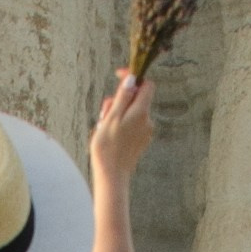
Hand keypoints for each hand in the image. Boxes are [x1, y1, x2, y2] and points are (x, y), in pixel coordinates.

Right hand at [90, 71, 156, 188]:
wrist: (112, 175)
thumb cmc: (108, 147)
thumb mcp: (112, 117)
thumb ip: (123, 97)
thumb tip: (132, 79)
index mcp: (141, 112)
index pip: (146, 85)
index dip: (133, 77)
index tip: (118, 76)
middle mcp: (147, 121)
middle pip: (136, 98)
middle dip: (119, 99)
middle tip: (105, 111)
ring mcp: (144, 132)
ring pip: (131, 112)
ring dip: (116, 112)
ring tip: (103, 126)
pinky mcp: (139, 141)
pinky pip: (131, 124)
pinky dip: (120, 124)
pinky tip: (109, 134)